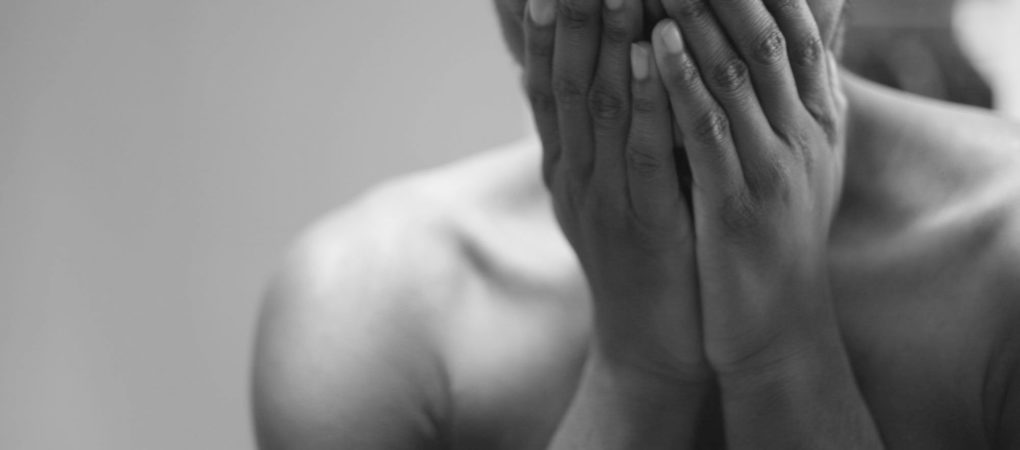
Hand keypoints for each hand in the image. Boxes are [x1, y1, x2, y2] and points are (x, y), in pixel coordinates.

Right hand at [523, 0, 708, 382]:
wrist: (648, 341)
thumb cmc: (639, 258)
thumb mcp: (606, 193)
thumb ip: (598, 142)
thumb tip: (593, 83)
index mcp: (564, 166)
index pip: (547, 84)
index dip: (544, 31)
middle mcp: (573, 175)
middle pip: (567, 83)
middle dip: (573, 19)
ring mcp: (602, 198)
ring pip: (600, 106)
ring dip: (608, 42)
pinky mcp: (641, 221)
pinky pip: (642, 151)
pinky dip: (647, 100)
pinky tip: (655, 57)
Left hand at [650, 0, 847, 374]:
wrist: (776, 323)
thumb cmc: (776, 235)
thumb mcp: (797, 162)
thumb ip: (792, 99)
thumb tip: (788, 37)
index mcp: (820, 121)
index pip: (798, 30)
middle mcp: (807, 135)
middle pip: (768, 39)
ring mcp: (775, 169)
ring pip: (737, 75)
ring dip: (698, 20)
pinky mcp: (739, 204)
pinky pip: (708, 131)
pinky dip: (681, 84)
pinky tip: (656, 46)